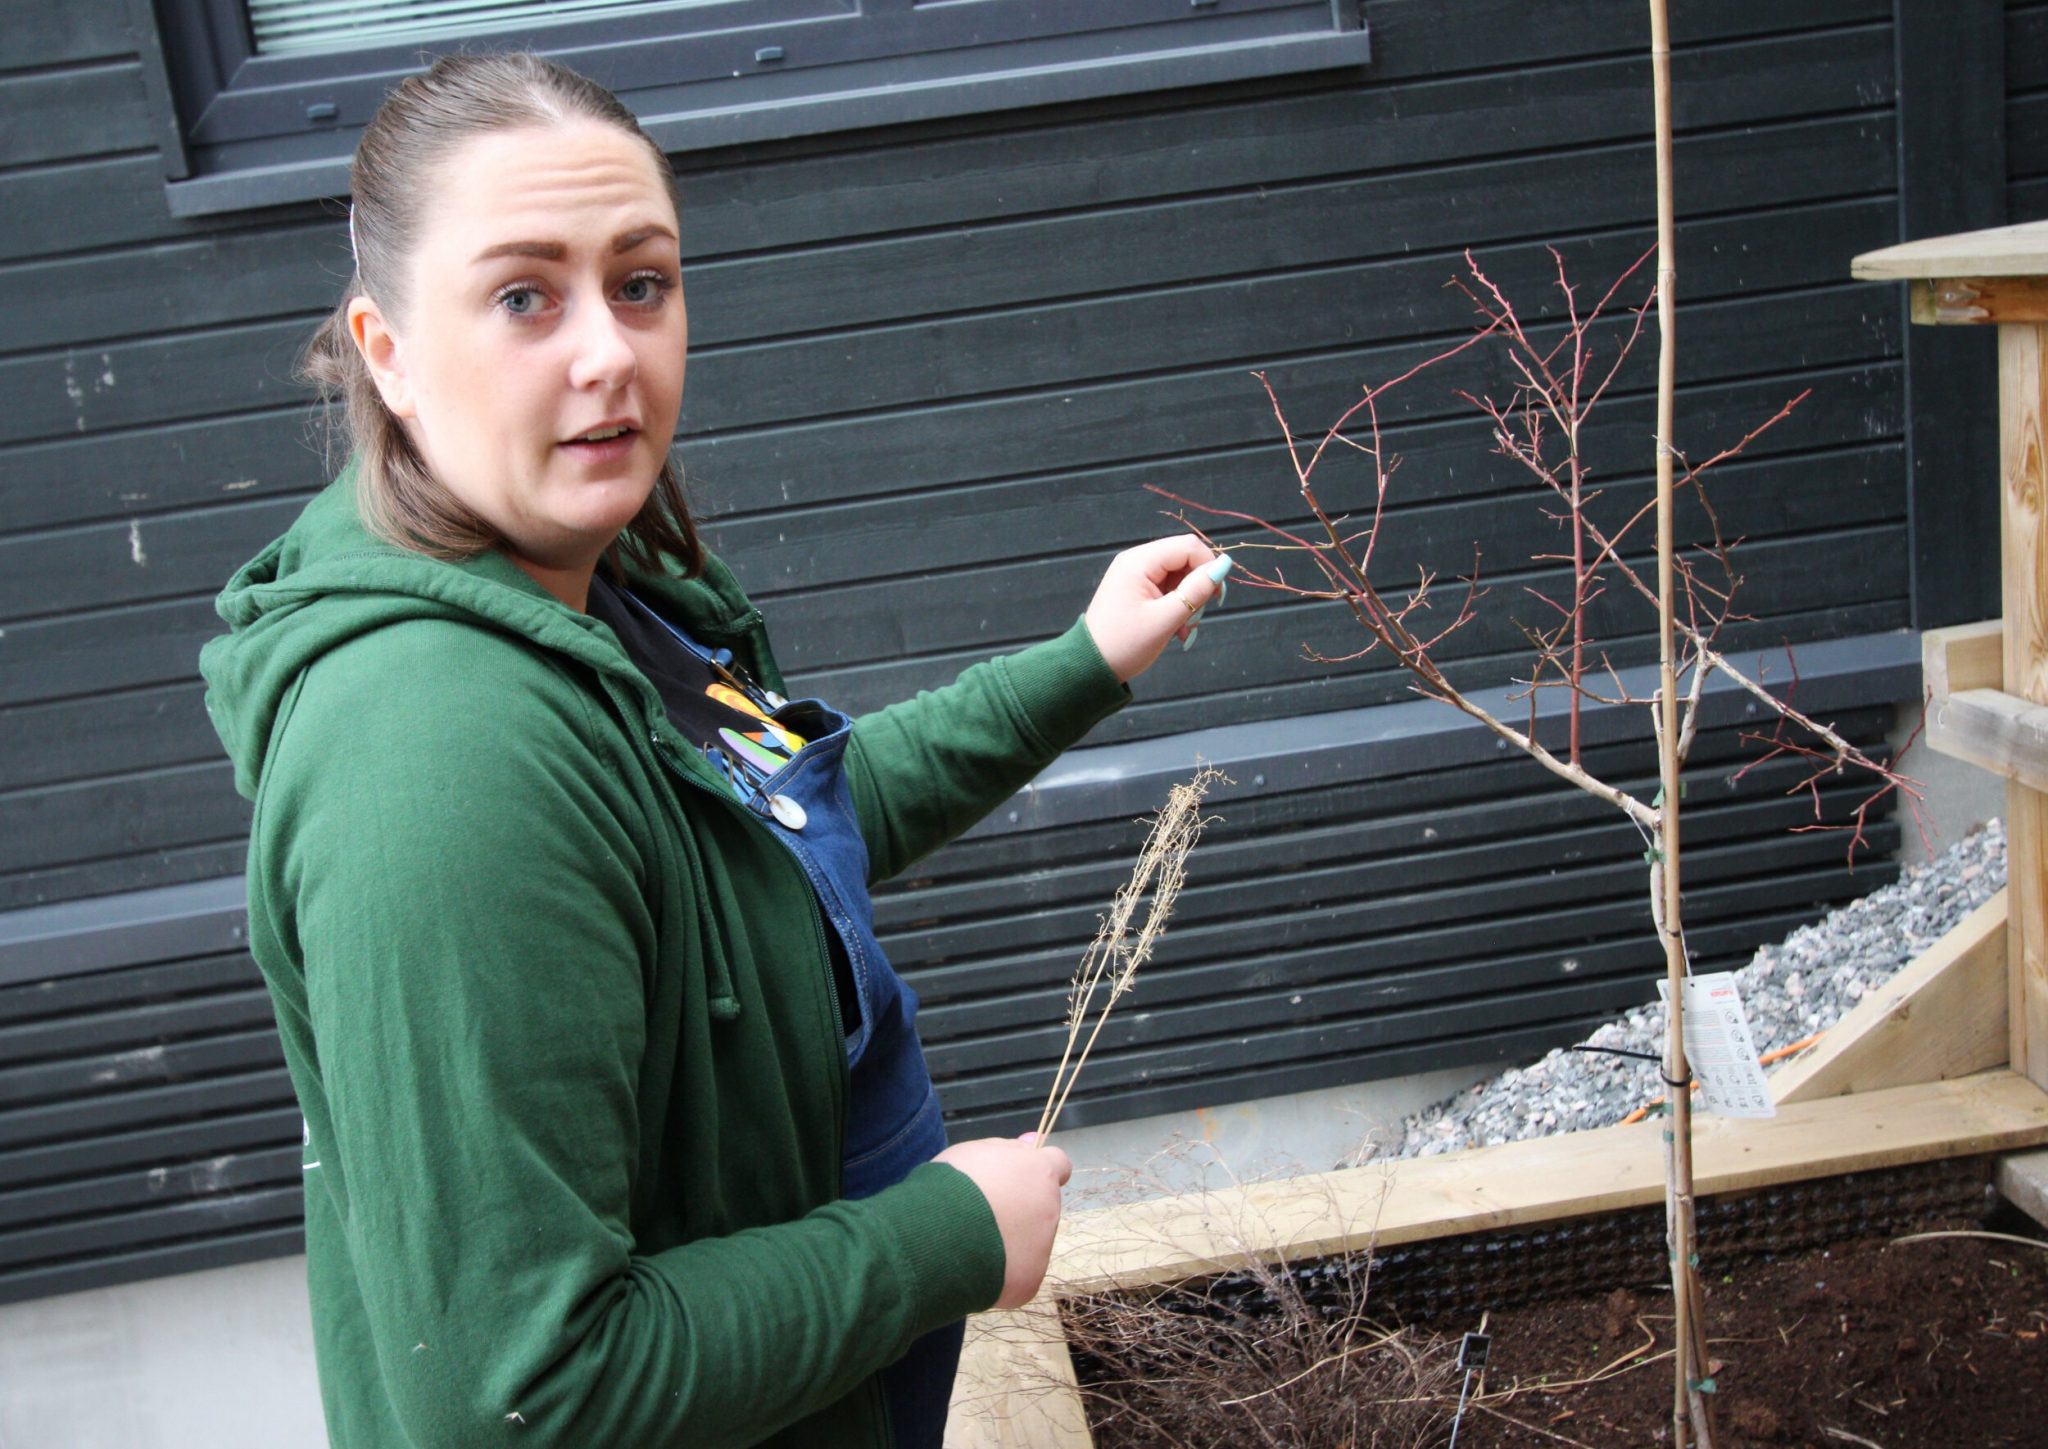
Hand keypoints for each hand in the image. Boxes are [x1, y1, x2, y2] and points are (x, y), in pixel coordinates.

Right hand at [935, 1133, 1072, 1308]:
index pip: (1058, 1165)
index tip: (1020, 1179)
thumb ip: (1008, 1148)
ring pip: (1030, 1245)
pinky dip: (999, 1274)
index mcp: (1039, 1174)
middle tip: (982, 1215)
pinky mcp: (1028, 1283)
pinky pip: (1015, 1276)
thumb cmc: (953, 1185)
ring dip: (1008, 1243)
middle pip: (1041, 1209)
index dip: (1039, 1172)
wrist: (938, 1236)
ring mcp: (1042, 1250)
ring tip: (970, 1244)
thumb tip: (1034, 1141)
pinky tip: (973, 1268)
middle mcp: (1049, 1212)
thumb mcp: (975, 1152)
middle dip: (1019, 1211)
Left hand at [1082, 536, 1231, 682]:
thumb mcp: (1166, 619)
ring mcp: (1136, 575)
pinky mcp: (1138, 589)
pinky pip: (1168, 589)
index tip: (1216, 597)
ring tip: (1183, 629)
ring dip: (1189, 602)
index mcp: (1139, 562)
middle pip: (1184, 559)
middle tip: (1196, 617)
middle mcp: (1137, 561)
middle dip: (1197, 587)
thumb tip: (1224, 565)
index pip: (1188, 547)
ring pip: (1179, 576)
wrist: (1091, 667)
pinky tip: (1176, 629)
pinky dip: (1178, 607)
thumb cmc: (1125, 645)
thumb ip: (1196, 590)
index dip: (1208, 567)